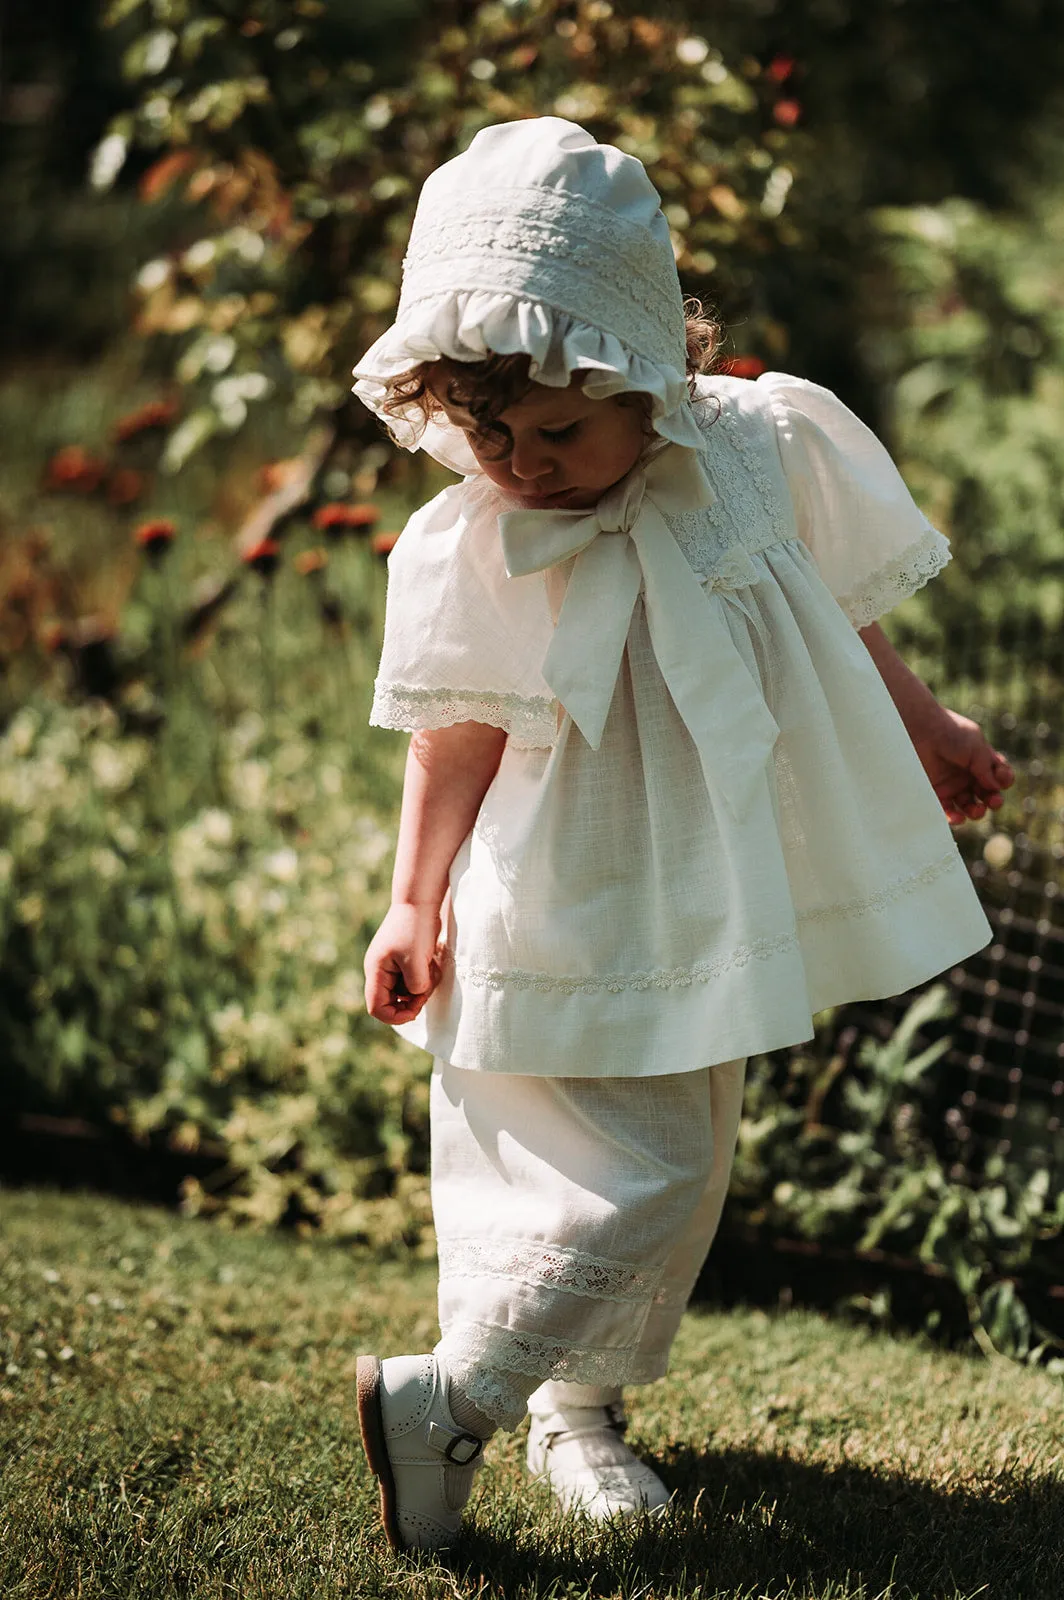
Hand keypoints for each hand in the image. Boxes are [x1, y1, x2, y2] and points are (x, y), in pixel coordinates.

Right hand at [364, 902, 444, 1024]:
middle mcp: (380, 971)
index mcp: (376, 971)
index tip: (416, 1010)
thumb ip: (415, 985)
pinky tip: (432, 963)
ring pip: (406, 992)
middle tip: (427, 988)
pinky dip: (425, 977)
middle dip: (412, 1001)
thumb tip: (417, 994)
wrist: (420, 900)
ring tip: (432, 969)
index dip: (395, 1016)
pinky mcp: (405, 961)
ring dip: (421, 987)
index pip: (377, 1008)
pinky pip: (414, 980)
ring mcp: (392, 966)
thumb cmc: (415, 928)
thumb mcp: (416, 961)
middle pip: (392, 1002)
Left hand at [913, 709, 1014, 825]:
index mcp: (980, 760)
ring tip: (977, 810)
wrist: (920, 731)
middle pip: (986, 794)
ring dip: (976, 812)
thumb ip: (987, 768)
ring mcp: (951, 785)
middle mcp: (967, 774)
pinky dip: (955, 817)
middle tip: (993, 802)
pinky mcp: (935, 793)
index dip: (1004, 781)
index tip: (1002, 780)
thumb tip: (996, 787)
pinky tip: (959, 817)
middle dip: (993, 800)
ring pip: (969, 806)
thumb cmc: (950, 733)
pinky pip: (948, 811)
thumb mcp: (976, 746)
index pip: (998, 776)